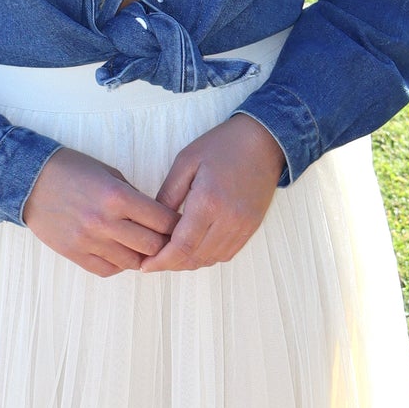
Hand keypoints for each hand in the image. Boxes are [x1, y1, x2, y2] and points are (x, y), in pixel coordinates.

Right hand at [22, 147, 178, 276]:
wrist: (29, 180)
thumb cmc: (71, 170)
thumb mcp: (109, 173)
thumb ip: (134, 197)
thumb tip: (156, 219)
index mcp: (117, 196)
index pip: (163, 221)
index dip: (177, 225)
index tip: (180, 226)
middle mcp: (105, 221)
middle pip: (152, 246)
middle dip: (164, 244)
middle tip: (166, 240)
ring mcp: (88, 240)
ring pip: (132, 262)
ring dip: (141, 256)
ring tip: (141, 247)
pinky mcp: (74, 253)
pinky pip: (107, 270)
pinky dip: (119, 264)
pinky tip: (119, 253)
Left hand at [142, 114, 284, 273]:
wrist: (263, 142)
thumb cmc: (222, 146)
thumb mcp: (185, 162)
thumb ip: (167, 194)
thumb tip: (152, 222)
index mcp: (208, 202)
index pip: (182, 246)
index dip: (162, 261)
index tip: (145, 266)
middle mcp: (229, 220)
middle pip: (196, 258)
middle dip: (172, 264)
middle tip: (153, 262)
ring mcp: (243, 226)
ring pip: (211, 259)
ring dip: (189, 262)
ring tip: (171, 256)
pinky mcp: (252, 227)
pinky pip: (227, 254)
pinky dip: (207, 257)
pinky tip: (194, 248)